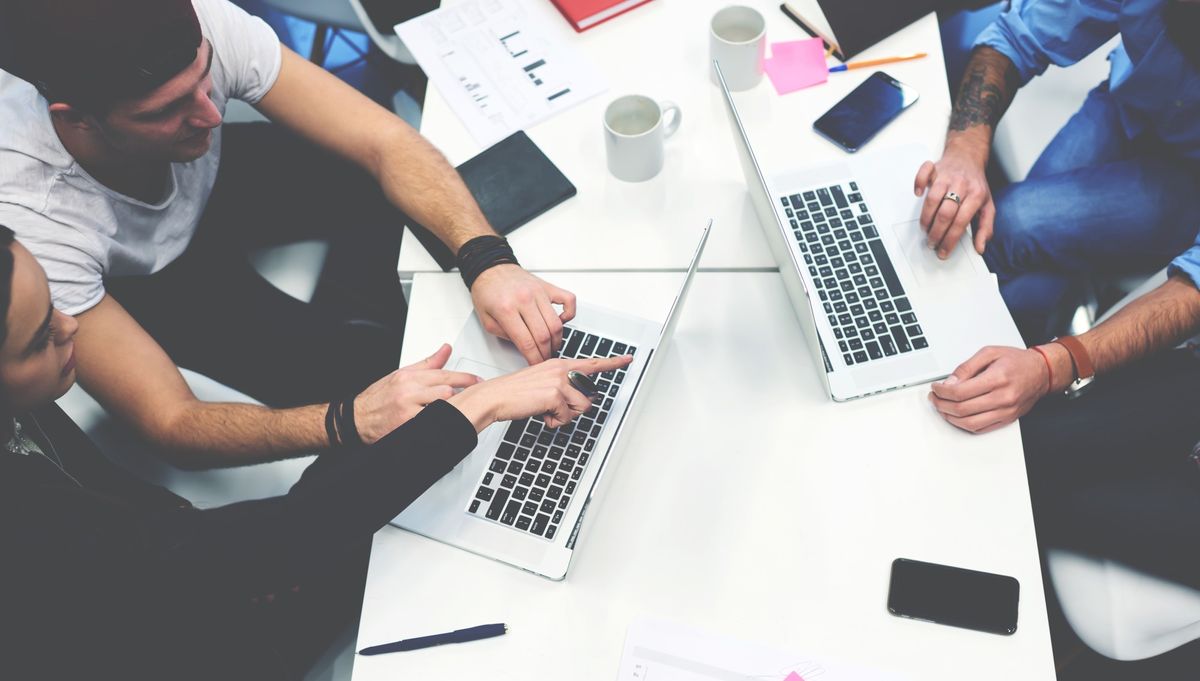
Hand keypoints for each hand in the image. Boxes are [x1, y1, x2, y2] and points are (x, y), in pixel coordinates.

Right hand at [353, 344, 481, 443]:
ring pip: (440, 408)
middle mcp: (408, 391)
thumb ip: (428, 363)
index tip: (477, 381)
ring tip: (461, 412)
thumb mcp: (402, 374)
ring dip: (452, 410)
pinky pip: (430, 423)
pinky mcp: (406, 425)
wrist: (357, 419)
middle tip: (472, 399)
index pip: (444, 375)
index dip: (464, 378)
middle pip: (445, 391)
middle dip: (461, 396)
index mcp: (409, 377)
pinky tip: (448, 424)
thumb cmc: (379, 397)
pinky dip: (441, 423)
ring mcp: (407, 409)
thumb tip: (446, 349)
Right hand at [448, 355, 632, 431]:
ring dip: (564, 416)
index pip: (592, 362)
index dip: (613, 363)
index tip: (628, 359)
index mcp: (560, 364)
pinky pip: (566, 417)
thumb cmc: (515, 392)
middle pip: (589, 395)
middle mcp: (562, 369)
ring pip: (581, 408)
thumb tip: (578, 399)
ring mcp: (559, 381)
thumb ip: (562, 386)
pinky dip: (554, 422)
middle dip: (575, 408)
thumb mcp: (543, 383)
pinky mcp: (555, 394)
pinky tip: (541, 414)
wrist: (495, 396)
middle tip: (554, 407)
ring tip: (546, 410)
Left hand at [470, 264, 576, 364]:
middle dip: (546, 353)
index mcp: (506, 309)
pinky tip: (561, 321)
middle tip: (544, 359)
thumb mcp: (486, 320)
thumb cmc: (487, 291)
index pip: (527, 342)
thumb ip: (504, 335)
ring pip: (557, 323)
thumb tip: (524, 347)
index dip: (534, 359)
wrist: (491, 267)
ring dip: (557, 340)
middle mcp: (525, 299)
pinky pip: (569, 300)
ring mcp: (539, 292)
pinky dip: (569, 314)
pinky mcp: (548, 286)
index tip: (536, 364)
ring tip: (552, 346)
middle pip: (544, 335)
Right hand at [913, 142, 994, 258]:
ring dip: (926, 218)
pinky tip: (919, 194)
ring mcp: (946, 176)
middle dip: (936, 233)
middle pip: (945, 213)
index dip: (950, 239)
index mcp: (976, 195)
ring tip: (925, 229)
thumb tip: (980, 247)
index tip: (944, 251)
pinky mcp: (934, 169)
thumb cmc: (976, 184)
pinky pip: (923, 174)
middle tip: (932, 243)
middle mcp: (961, 185)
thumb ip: (985, 227)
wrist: (968, 156)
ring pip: (932, 199)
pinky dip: (918, 183)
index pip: (961, 222)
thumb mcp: (987, 205)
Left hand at [928, 346, 1050, 433]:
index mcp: (997, 379)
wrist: (1042, 372)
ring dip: (950, 417)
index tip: (936, 388)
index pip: (960, 392)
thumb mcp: (989, 353)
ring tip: (942, 407)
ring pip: (969, 423)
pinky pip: (980, 428)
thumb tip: (949, 382)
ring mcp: (1006, 411)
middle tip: (934, 397)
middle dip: (941, 404)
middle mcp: (1003, 398)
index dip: (942, 392)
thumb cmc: (1017, 361)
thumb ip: (966, 367)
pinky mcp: (1007, 419)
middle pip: (962, 409)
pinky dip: (964, 424)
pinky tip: (956, 416)